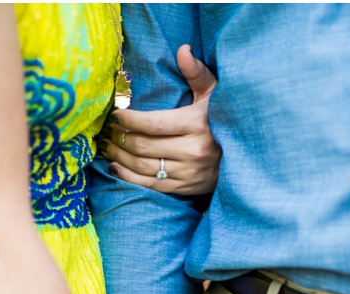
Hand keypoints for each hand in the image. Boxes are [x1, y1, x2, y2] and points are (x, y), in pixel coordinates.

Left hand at [100, 44, 220, 194]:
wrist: (241, 157)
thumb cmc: (220, 121)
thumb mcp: (214, 95)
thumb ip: (196, 73)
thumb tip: (183, 50)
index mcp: (197, 124)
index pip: (153, 124)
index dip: (129, 120)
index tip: (115, 115)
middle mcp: (192, 150)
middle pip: (143, 146)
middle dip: (120, 138)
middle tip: (108, 131)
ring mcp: (187, 172)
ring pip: (142, 166)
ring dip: (119, 156)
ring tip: (108, 147)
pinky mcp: (182, 187)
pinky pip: (148, 184)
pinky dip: (127, 176)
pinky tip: (115, 166)